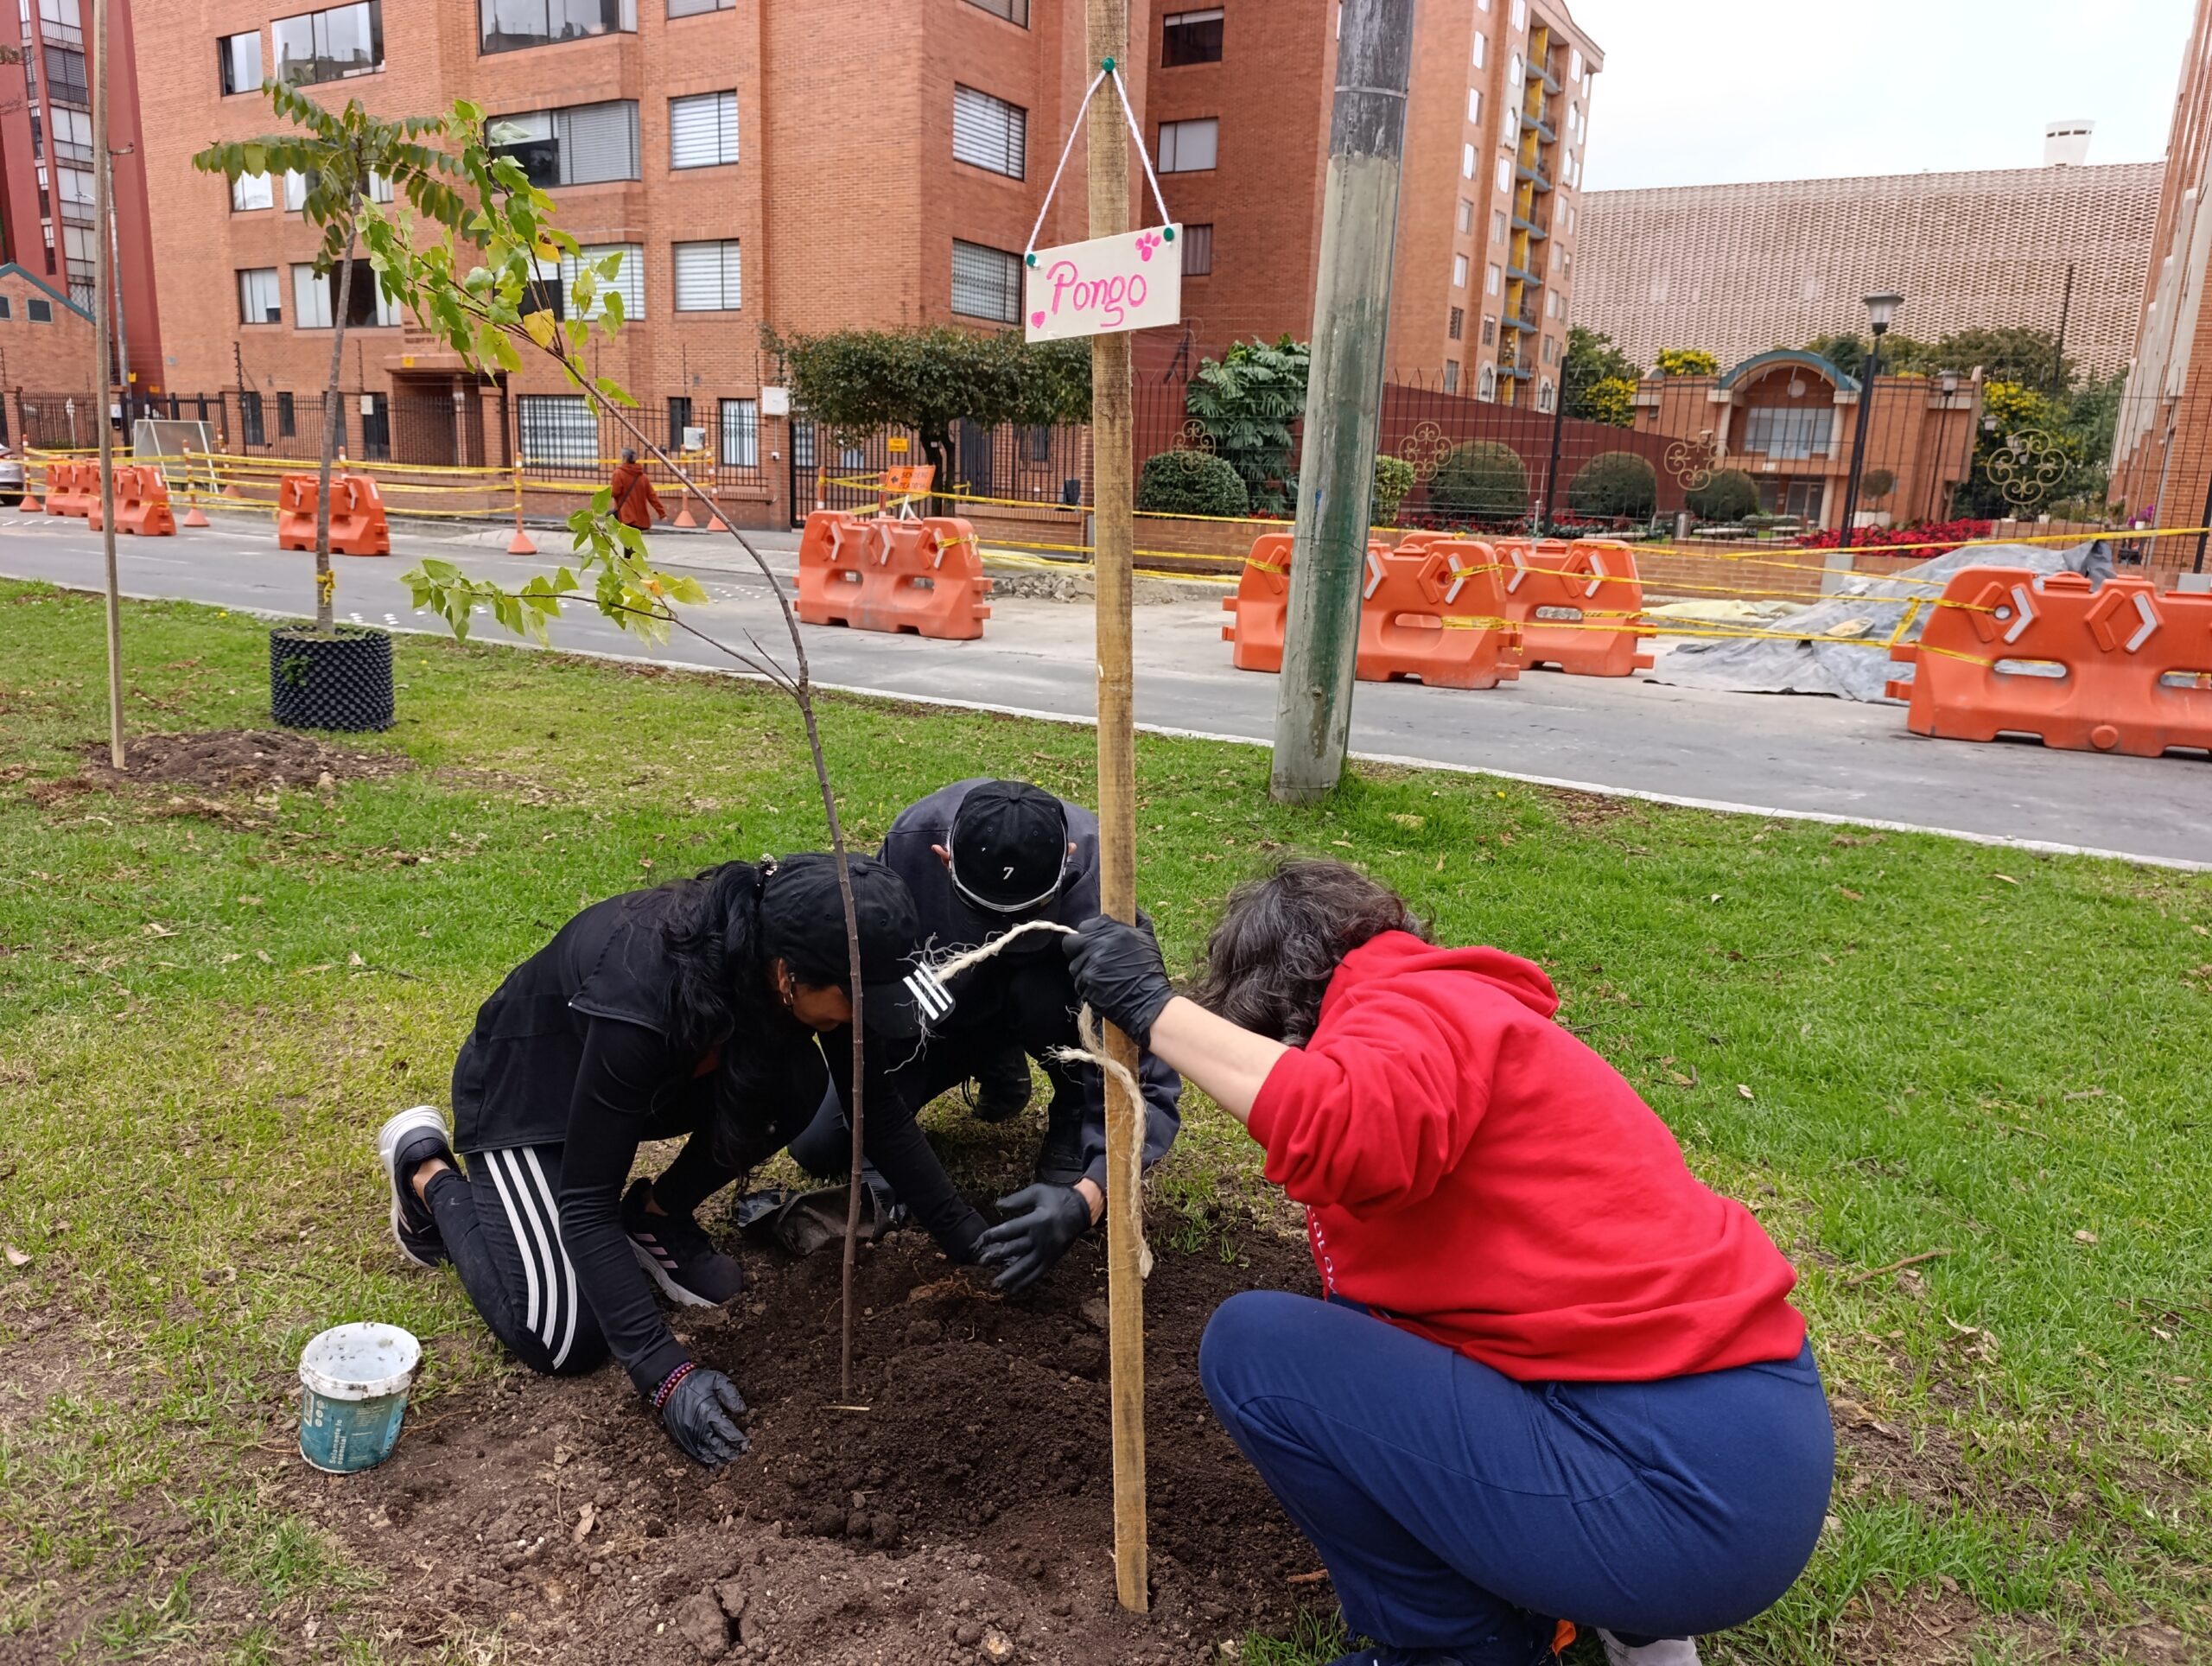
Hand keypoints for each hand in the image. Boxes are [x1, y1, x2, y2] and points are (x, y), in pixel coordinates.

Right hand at [660, 1366, 750, 1465]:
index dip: (738, 1440)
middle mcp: (699, 1426)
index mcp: (709, 1412)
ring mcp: (689, 1434)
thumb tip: (742, 1411)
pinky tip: (713, 1464)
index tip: (746, 1443)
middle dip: (731, 1452)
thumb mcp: (717, 1380)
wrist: (669, 1385)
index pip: (728, 1432)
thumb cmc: (696, 1381)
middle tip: (740, 1453)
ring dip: (719, 1458)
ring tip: (729, 1460)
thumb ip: (731, 1395)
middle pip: (718, 1446)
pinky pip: (695, 1454)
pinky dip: (705, 1461)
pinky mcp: (681, 1437)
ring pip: (707, 1453)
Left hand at [973, 1184, 1090, 1291]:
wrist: (1082, 1210)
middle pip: (1016, 1249)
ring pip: (1026, 1266)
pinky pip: (1038, 1273)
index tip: (981, 1239)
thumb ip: (1017, 1199)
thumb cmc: (1057, 1198)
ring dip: (1010, 1276)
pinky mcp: (1053, 1259)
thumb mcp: (1038, 1192)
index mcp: (1037, 1220)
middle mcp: (1041, 1238)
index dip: (995, 1234)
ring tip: (995, 1284)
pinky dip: (1026, 1282)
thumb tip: (998, 1205)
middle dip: (997, 1256)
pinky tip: (1013, 1289)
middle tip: (981, 1263)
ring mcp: (1048, 1251)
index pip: (1011, 1229)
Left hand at [1062, 914, 1173, 1044]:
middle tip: (1090, 954)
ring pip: (1074, 963)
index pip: (1086, 925)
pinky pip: (1079, 981)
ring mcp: (1088, 967)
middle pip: (1072, 942)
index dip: (1090, 933)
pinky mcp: (1085, 985)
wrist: (1148, 1001)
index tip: (1096, 939)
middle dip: (1079, 947)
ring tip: (1100, 973)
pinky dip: (1087, 983)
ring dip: (1083, 966)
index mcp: (1111, 932)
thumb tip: (1131, 906)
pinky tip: (1101, 986)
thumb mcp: (1147, 938)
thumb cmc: (1149, 969)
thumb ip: (1137, 919)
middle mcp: (1096, 947)